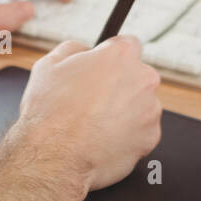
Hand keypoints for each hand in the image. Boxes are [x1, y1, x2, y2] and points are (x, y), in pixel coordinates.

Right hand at [11, 36, 162, 191]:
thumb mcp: (50, 64)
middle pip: (137, 75)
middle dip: (120, 84)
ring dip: (125, 110)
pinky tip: (104, 138)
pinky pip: (142, 130)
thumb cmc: (50, 112)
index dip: (112, 56)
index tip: (103, 68)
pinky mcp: (150, 138)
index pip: (129, 44)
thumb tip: (83, 51)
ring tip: (96, 122)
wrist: (55, 156)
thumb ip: (74, 49)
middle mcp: (142, 79)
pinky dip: (128, 134)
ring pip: (141, 104)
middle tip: (94, 98)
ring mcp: (150, 110)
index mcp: (120, 55)